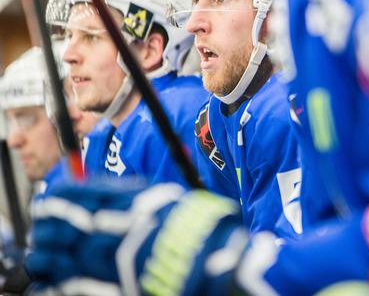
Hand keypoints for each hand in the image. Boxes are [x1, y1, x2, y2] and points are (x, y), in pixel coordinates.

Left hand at [27, 179, 246, 294]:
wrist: (210, 260)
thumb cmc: (195, 227)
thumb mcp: (163, 198)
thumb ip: (130, 196)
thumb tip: (107, 195)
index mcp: (124, 202)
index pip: (74, 196)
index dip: (59, 201)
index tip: (53, 202)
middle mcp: (109, 228)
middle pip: (60, 226)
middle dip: (49, 229)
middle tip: (45, 230)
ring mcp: (104, 261)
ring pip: (56, 257)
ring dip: (47, 257)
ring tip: (45, 259)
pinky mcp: (105, 288)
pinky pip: (67, 287)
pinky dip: (55, 284)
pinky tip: (52, 283)